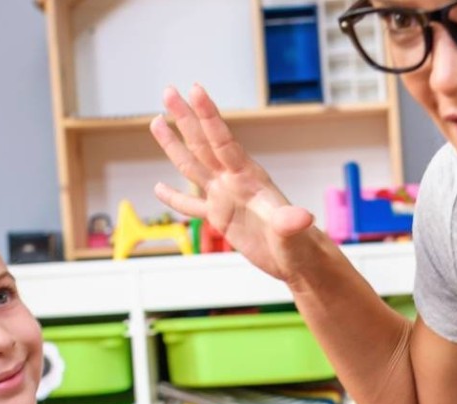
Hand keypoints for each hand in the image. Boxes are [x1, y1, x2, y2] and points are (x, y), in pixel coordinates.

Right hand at [150, 85, 319, 280]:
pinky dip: (175, 197)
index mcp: (248, 178)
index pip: (223, 141)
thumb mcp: (293, 234)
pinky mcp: (220, 216)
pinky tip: (159, 188)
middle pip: (203, 143)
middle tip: (169, 91)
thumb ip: (290, 224)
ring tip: (156, 121)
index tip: (195, 90)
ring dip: (174, 145)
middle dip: (186, 117)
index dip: (208, 116)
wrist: (299, 261)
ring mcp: (224, 197)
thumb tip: (300, 217)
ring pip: (193, 166)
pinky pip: (191, 205)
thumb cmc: (300, 245)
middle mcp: (233, 181)